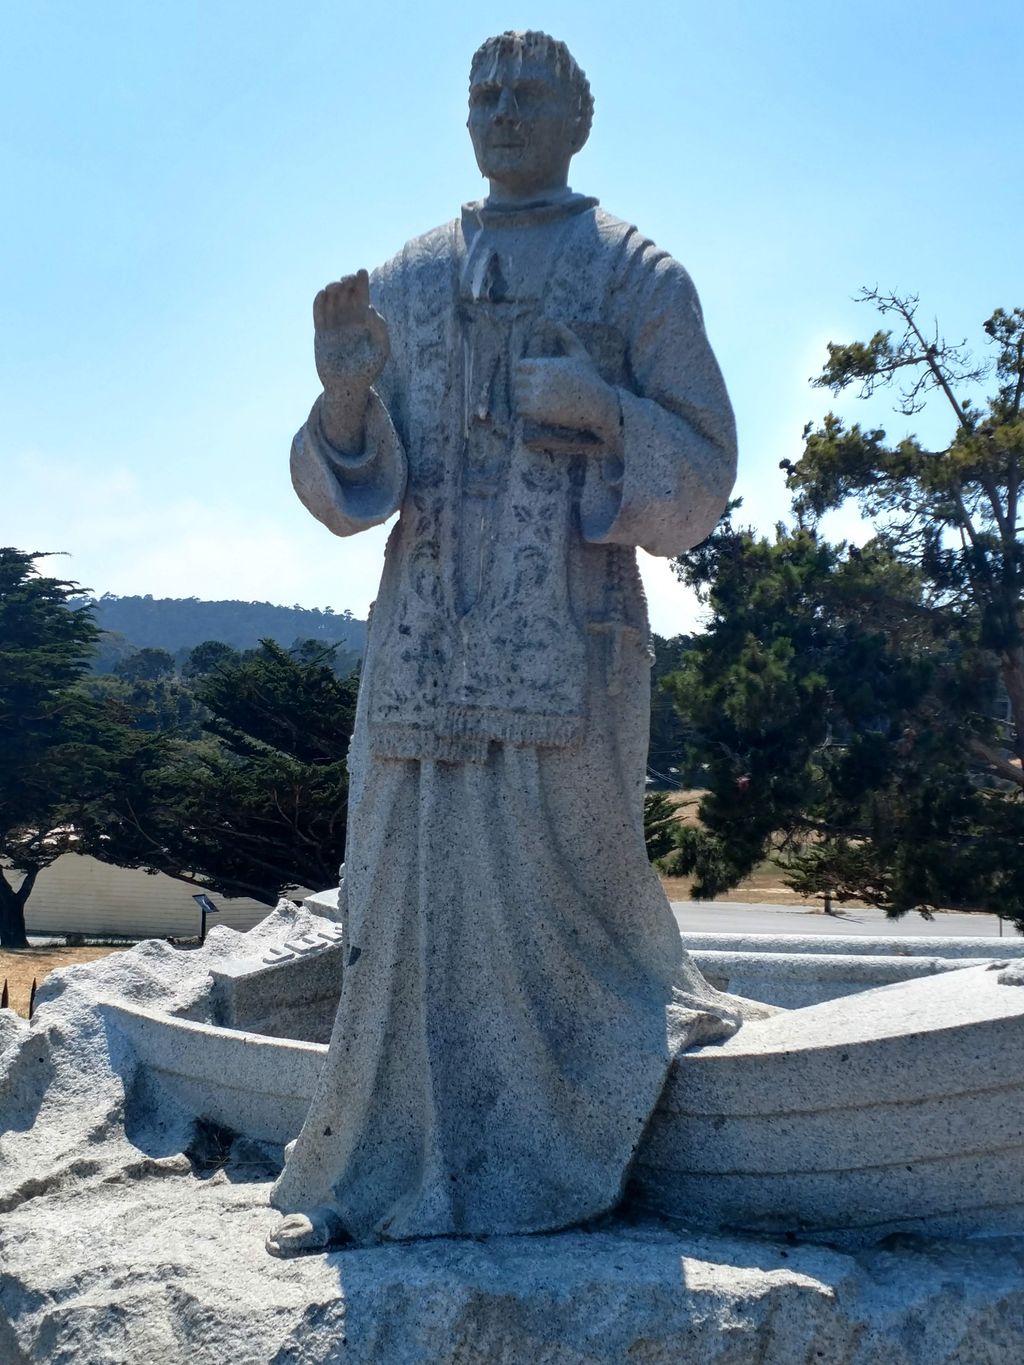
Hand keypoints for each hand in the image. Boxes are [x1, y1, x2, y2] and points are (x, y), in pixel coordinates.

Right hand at [313, 269, 389, 400]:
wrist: (348, 388)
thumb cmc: (368, 370)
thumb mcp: (381, 349)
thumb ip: (381, 329)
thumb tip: (369, 308)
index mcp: (364, 321)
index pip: (362, 296)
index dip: (361, 283)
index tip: (361, 272)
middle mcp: (348, 320)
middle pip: (346, 294)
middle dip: (346, 284)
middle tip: (347, 280)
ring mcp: (333, 326)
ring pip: (331, 301)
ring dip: (333, 290)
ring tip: (336, 286)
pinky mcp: (320, 334)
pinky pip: (318, 314)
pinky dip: (319, 303)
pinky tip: (323, 294)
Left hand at [514, 322, 620, 451]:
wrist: (597, 405)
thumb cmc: (590, 379)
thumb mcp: (580, 355)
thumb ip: (567, 338)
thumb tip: (557, 323)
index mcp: (544, 365)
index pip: (519, 366)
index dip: (524, 371)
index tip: (532, 377)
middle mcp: (538, 380)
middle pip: (517, 381)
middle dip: (523, 385)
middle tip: (534, 390)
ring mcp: (536, 397)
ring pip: (518, 396)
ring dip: (524, 398)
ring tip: (537, 400)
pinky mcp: (538, 413)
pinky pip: (521, 411)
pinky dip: (526, 411)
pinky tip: (539, 410)